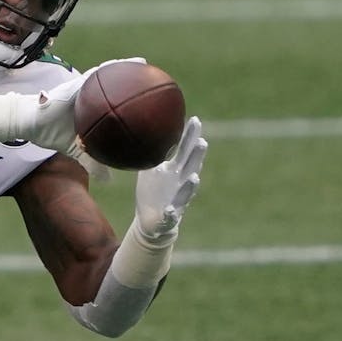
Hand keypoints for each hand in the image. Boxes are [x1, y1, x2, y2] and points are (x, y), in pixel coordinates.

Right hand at [23, 57, 146, 156]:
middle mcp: (92, 99)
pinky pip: (96, 74)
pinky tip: (122, 63)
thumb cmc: (52, 133)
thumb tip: (108, 180)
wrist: (32, 123)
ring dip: (126, 68)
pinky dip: (109, 68)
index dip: (134, 105)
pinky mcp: (77, 83)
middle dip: (135, 83)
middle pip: (117, 88)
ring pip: (109, 76)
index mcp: (95, 112)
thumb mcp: (78, 151)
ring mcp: (84, 89)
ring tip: (143, 63)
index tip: (153, 106)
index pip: (117, 107)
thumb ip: (94, 162)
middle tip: (157, 83)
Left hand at [134, 116, 206, 240]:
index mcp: (175, 170)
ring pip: (186, 192)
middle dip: (197, 156)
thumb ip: (150, 153)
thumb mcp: (149, 170)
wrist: (150, 220)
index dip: (190, 136)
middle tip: (202, 142)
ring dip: (190, 185)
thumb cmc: (152, 191)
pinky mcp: (169, 217)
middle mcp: (180, 183)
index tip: (195, 120)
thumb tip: (140, 130)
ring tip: (194, 177)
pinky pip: (171, 215)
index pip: (185, 150)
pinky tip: (171, 210)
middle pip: (191, 167)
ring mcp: (177, 200)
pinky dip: (172, 213)